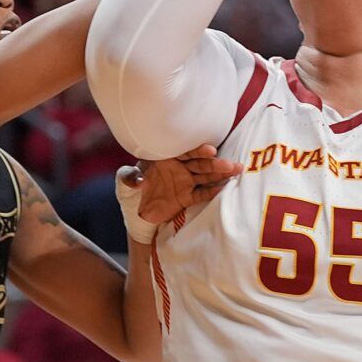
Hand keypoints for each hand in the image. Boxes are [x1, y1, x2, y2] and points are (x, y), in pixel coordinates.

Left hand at [119, 144, 242, 225]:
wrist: (135, 211)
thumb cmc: (131, 190)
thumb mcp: (125, 182)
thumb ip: (130, 178)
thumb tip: (138, 180)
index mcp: (166, 158)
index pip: (184, 152)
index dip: (198, 150)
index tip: (210, 150)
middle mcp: (179, 168)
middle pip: (199, 163)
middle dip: (215, 163)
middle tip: (230, 163)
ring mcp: (185, 182)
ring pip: (205, 176)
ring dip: (219, 174)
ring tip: (236, 170)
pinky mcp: (186, 197)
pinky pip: (201, 193)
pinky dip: (211, 191)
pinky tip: (224, 188)